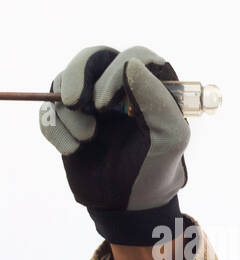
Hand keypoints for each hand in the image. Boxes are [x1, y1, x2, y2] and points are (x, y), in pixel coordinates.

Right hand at [39, 45, 189, 244]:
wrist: (129, 202)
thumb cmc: (157, 167)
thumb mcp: (170, 139)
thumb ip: (159, 102)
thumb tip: (132, 65)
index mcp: (151, 87)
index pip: (134, 56)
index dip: (116, 71)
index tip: (108, 103)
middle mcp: (120, 87)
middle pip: (93, 56)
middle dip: (77, 75)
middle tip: (74, 101)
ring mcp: (91, 100)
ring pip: (65, 81)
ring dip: (69, 111)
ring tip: (87, 139)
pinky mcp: (68, 117)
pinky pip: (48, 109)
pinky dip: (55, 128)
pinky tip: (73, 149)